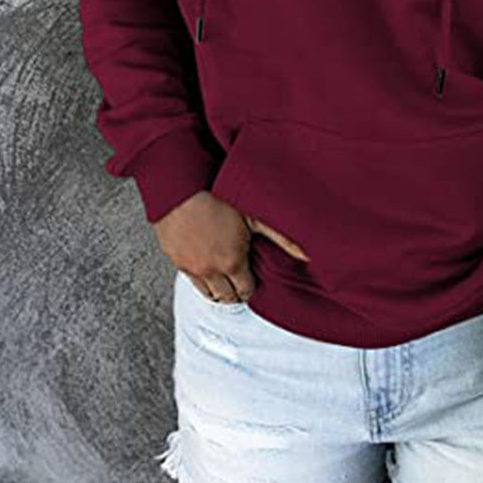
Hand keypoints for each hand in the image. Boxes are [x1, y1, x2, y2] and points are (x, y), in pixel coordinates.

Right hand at [153, 192, 310, 303]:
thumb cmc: (215, 194)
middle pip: (225, 297)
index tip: (254, 277)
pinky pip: (189, 279)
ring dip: (217, 288)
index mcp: (231, 262)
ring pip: (206, 293)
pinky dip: (200, 277)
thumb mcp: (254, 215)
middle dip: (236, 291)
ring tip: (225, 276)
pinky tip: (206, 264)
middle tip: (242, 279)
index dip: (252, 285)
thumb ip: (282, 238)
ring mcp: (189, 266)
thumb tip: (308, 253)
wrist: (179, 185)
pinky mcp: (173, 258)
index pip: (245, 291)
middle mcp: (209, 269)